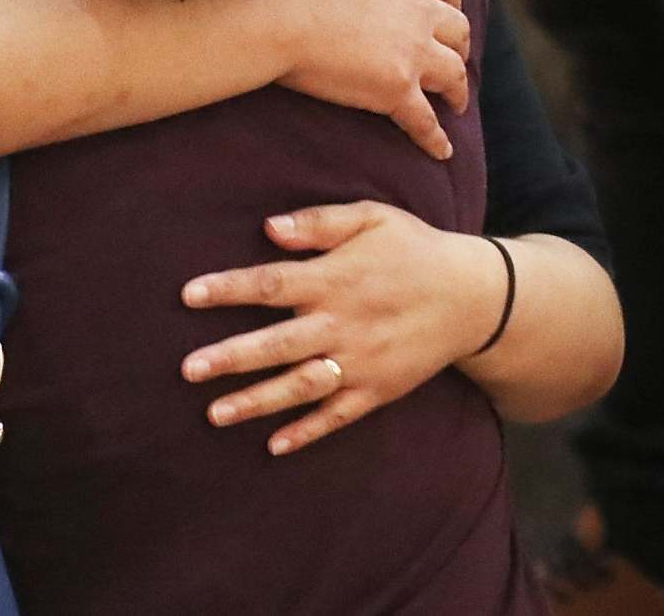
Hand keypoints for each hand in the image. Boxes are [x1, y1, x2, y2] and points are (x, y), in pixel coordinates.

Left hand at [180, 201, 506, 454]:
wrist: (474, 296)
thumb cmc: (415, 249)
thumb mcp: (374, 218)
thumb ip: (321, 222)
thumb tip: (269, 227)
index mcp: (336, 278)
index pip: (271, 285)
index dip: (228, 289)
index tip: (188, 295)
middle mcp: (342, 323)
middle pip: (277, 343)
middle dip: (230, 357)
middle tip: (189, 368)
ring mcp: (360, 361)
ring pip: (300, 386)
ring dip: (256, 401)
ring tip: (214, 415)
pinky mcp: (378, 389)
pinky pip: (337, 415)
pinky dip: (308, 431)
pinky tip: (274, 446)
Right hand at [274, 0, 470, 159]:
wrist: (272, 9)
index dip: (451, 0)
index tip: (450, 10)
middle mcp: (418, 12)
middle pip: (458, 30)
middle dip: (460, 45)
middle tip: (456, 58)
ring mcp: (411, 52)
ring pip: (452, 74)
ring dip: (458, 89)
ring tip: (457, 104)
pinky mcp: (395, 89)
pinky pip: (424, 120)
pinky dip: (436, 138)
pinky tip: (443, 152)